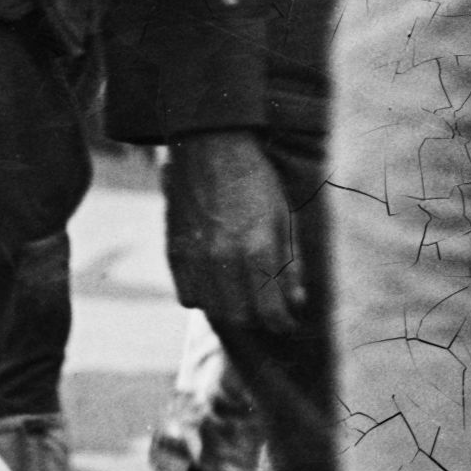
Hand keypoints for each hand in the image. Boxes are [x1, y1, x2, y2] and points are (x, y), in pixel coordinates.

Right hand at [161, 130, 299, 331]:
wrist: (211, 148)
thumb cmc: (255, 182)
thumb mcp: (284, 220)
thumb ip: (289, 264)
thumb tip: (295, 300)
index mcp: (257, 250)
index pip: (269, 311)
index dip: (282, 322)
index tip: (287, 321)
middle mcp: (223, 259)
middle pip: (240, 315)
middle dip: (258, 317)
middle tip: (268, 308)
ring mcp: (195, 257)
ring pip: (212, 308)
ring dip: (231, 309)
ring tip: (242, 297)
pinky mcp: (175, 251)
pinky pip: (187, 294)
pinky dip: (203, 297)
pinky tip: (215, 285)